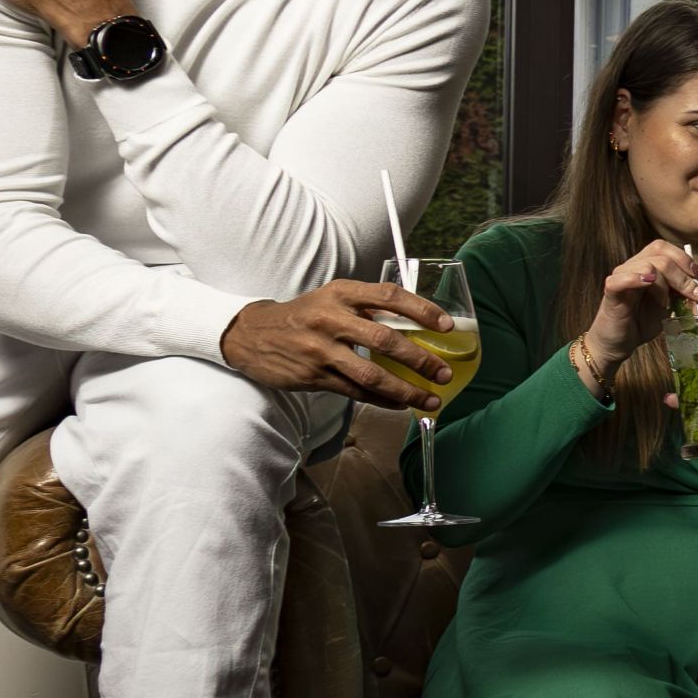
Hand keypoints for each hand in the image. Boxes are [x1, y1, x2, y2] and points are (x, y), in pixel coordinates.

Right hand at [221, 279, 453, 408]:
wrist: (251, 334)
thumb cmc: (304, 315)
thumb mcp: (333, 299)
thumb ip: (368, 308)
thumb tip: (416, 323)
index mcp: (341, 293)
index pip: (389, 296)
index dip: (422, 310)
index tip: (446, 325)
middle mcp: (331, 319)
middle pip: (385, 340)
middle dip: (420, 359)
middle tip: (444, 372)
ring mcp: (321, 350)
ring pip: (371, 374)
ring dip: (405, 389)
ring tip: (429, 400)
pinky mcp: (313, 376)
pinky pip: (354, 391)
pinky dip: (381, 399)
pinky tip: (400, 404)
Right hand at [583, 237, 697, 373]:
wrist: (619, 342)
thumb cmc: (641, 321)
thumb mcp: (667, 305)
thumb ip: (680, 292)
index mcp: (646, 265)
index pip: (664, 248)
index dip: (685, 259)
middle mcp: (632, 266)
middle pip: (660, 255)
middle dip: (683, 275)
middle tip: (694, 294)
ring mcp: (620, 277)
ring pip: (647, 265)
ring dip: (665, 285)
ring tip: (666, 304)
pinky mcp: (610, 292)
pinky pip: (620, 279)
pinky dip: (635, 279)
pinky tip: (647, 283)